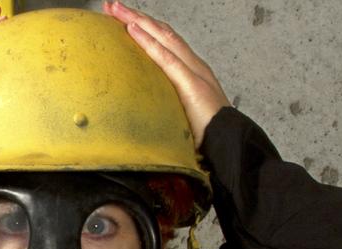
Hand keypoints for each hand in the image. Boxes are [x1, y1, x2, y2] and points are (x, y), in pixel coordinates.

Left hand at [103, 1, 229, 147]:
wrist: (229, 142)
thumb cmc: (208, 132)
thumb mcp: (181, 113)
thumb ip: (167, 104)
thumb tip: (146, 109)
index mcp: (191, 71)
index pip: (164, 42)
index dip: (144, 28)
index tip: (122, 19)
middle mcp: (193, 65)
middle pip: (161, 33)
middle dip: (136, 17)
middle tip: (112, 5)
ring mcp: (194, 72)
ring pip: (163, 38)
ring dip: (138, 21)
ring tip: (117, 9)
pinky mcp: (191, 84)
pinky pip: (166, 59)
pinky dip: (148, 42)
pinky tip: (133, 30)